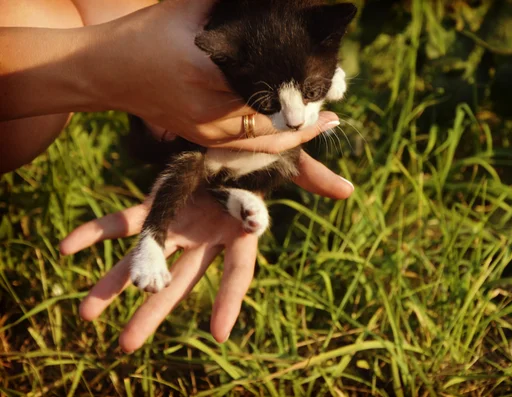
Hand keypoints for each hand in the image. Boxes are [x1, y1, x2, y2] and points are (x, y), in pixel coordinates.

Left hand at [60, 152, 352, 351]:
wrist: (232, 139)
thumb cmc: (263, 157)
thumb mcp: (288, 164)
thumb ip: (313, 180)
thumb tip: (349, 192)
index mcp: (238, 233)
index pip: (237, 273)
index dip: (229, 300)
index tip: (220, 334)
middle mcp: (205, 237)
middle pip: (178, 280)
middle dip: (154, 310)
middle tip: (126, 348)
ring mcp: (178, 223)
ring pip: (145, 259)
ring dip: (115, 284)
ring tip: (85, 315)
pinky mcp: (157, 204)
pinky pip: (124, 220)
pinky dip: (95, 232)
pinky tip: (65, 248)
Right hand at [94, 0, 335, 149]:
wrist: (107, 72)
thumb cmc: (147, 34)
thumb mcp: (189, 8)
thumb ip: (230, 4)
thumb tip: (273, 2)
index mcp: (207, 73)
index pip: (269, 86)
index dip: (301, 89)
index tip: (329, 86)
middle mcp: (210, 109)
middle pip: (274, 119)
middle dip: (307, 115)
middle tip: (334, 110)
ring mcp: (206, 131)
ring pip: (266, 140)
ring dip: (297, 132)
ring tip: (325, 122)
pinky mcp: (203, 140)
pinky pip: (249, 149)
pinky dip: (276, 142)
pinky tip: (296, 133)